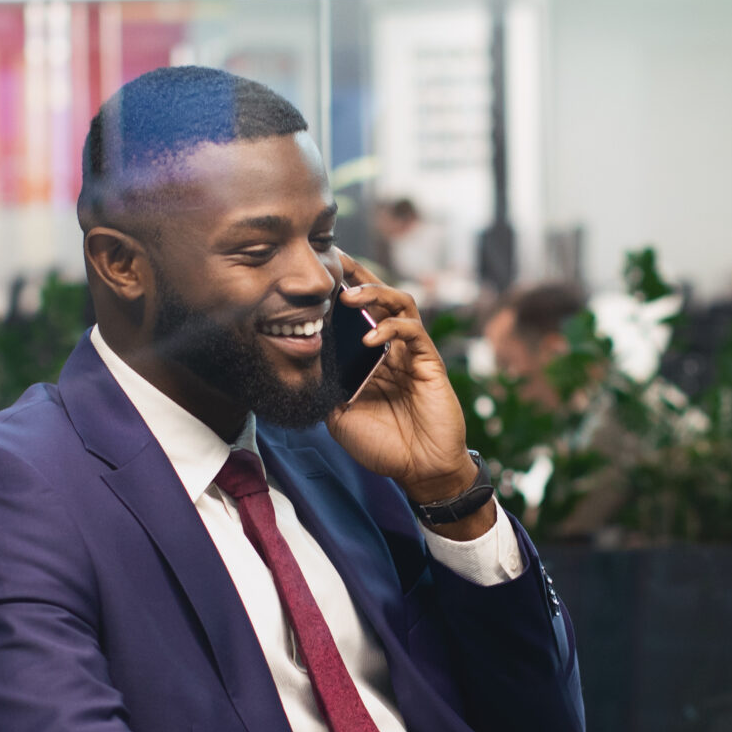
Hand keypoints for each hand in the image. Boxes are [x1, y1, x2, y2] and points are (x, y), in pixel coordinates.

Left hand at [321, 251, 488, 532]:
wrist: (420, 470)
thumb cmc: (384, 446)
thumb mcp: (339, 418)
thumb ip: (326, 390)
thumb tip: (303, 366)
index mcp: (368, 359)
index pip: (352, 315)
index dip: (337, 293)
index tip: (314, 276)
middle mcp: (389, 349)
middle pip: (376, 297)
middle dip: (356, 276)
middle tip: (333, 262)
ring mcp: (410, 352)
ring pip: (398, 303)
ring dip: (374, 293)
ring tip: (348, 295)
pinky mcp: (428, 361)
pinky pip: (412, 331)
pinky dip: (391, 327)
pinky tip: (371, 337)